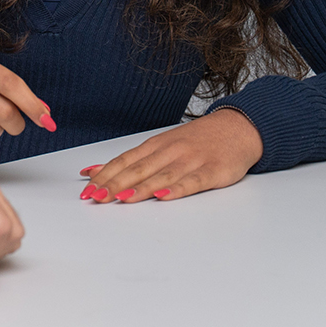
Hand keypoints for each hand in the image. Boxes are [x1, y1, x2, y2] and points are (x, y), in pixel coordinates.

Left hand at [77, 107, 263, 203]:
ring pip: (161, 176)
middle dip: (115, 184)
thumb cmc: (196, 141)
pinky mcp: (212, 171)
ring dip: (140, 187)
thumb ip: (130, 161)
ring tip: (122, 198)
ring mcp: (191, 160)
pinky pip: (193, 181)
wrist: (238, 128)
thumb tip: (94, 171)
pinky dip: (177, 188)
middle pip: (138, 169)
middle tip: (96, 198)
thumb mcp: (161, 145)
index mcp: (155, 146)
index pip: (124, 161)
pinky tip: (164, 196)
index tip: (87, 190)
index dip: (105, 176)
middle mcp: (170, 151)